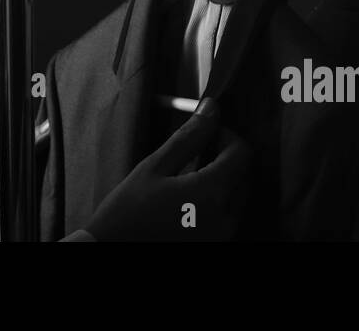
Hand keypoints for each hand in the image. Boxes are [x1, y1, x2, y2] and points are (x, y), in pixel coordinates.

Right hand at [84, 99, 254, 240]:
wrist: (114, 250)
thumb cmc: (128, 211)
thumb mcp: (154, 168)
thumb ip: (188, 138)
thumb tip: (211, 108)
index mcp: (212, 193)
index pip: (242, 153)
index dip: (226, 135)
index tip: (205, 132)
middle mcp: (225, 217)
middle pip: (244, 173)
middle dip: (225, 156)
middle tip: (194, 152)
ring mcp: (222, 234)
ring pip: (238, 194)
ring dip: (222, 178)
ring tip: (188, 176)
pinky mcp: (215, 242)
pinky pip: (228, 213)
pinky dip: (217, 198)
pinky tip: (189, 197)